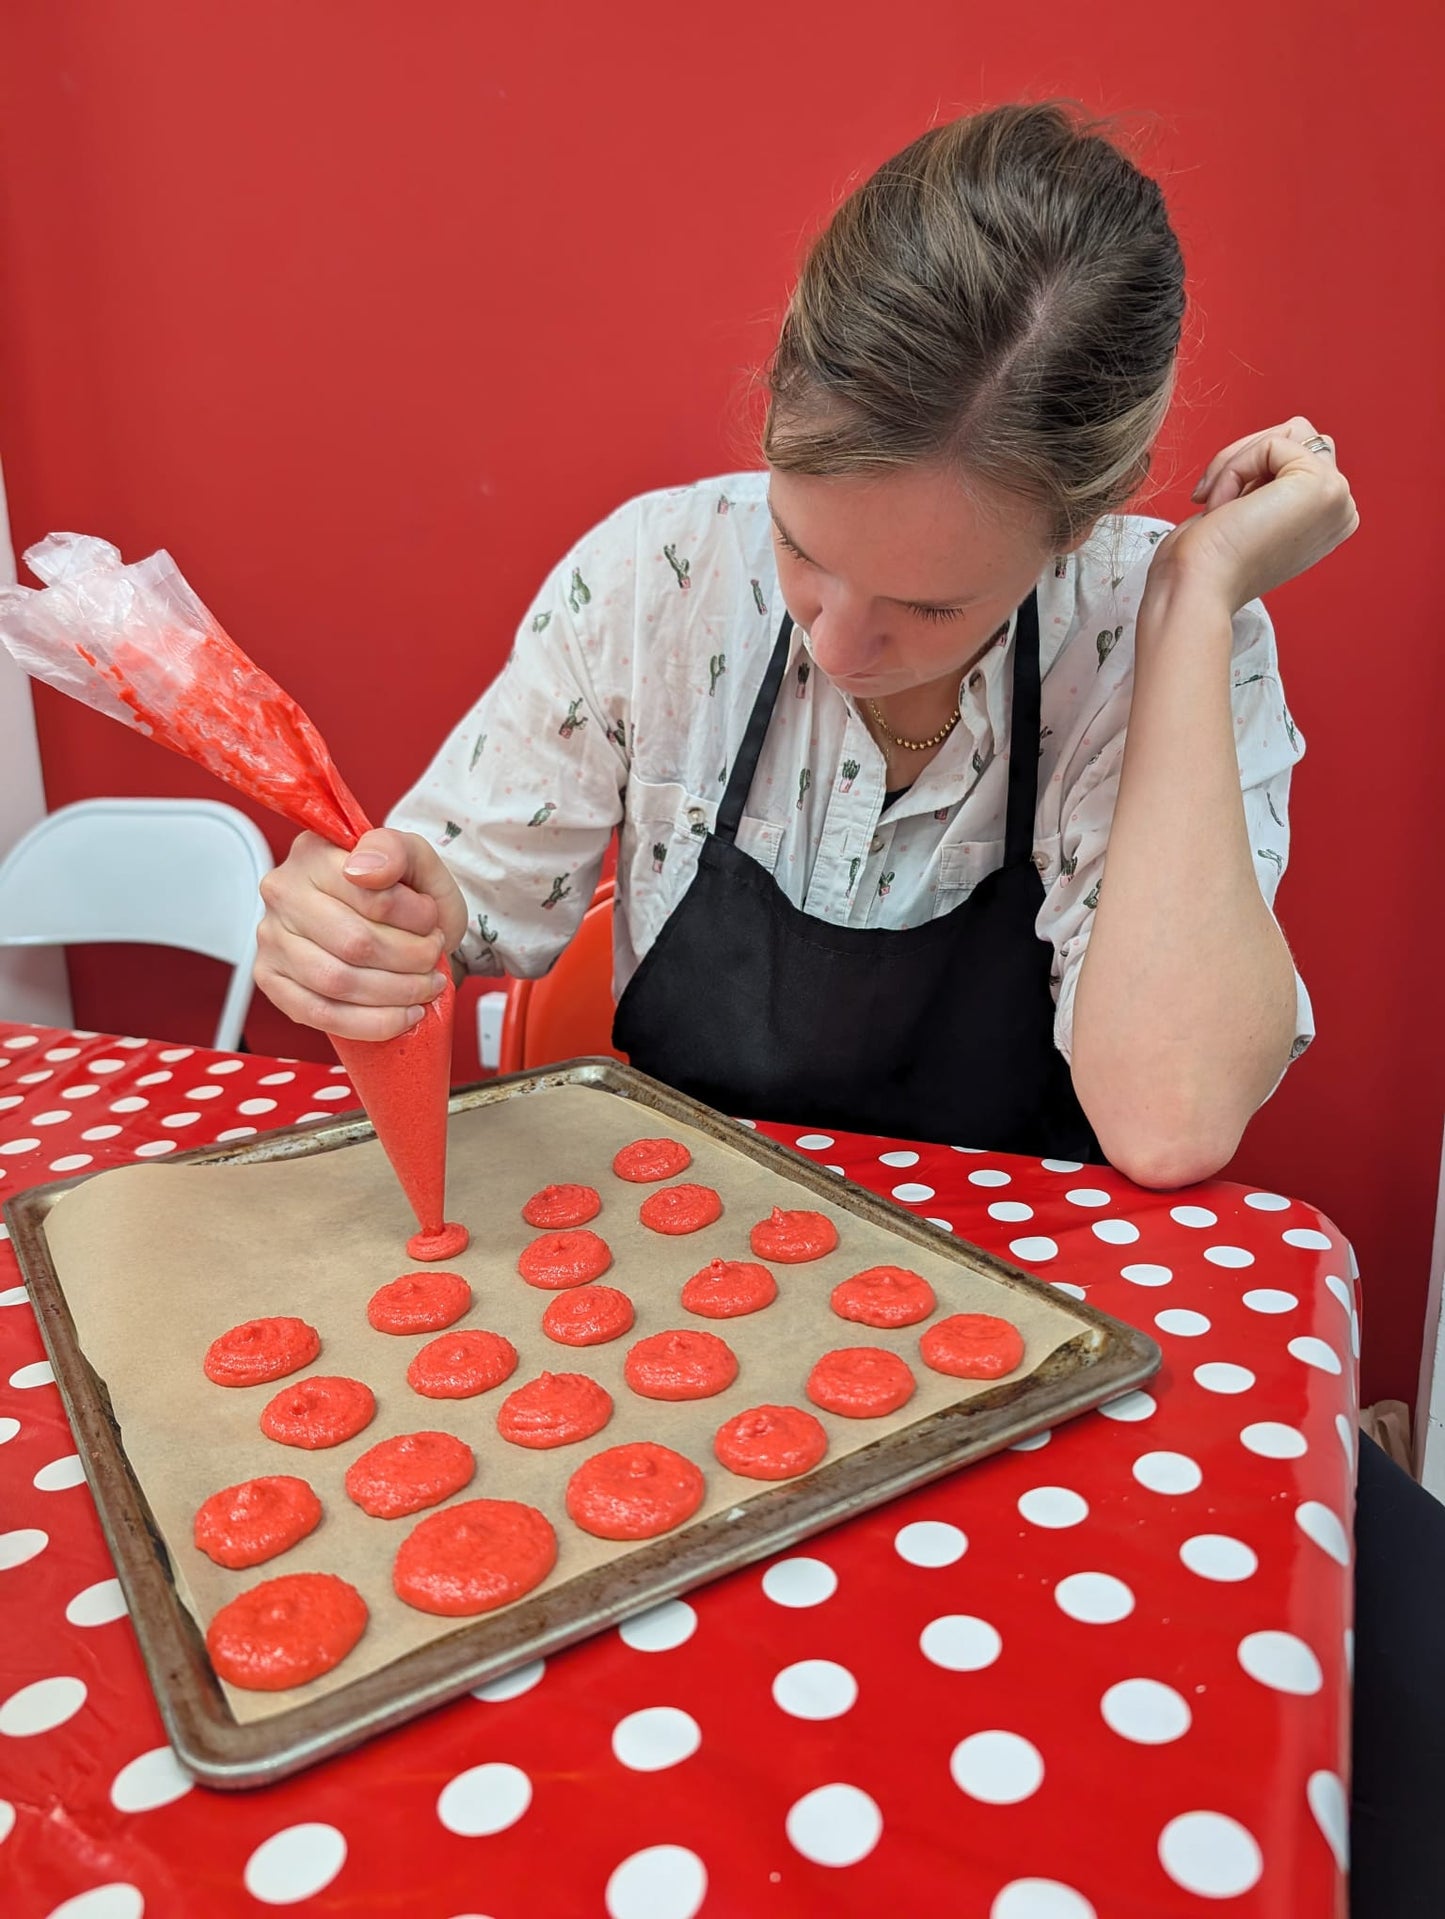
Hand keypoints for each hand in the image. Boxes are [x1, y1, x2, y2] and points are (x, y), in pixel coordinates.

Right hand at [254, 828, 469, 1040]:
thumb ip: (396, 849)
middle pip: (354, 943)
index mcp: (313, 853)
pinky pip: (320, 1014)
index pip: (368, 893)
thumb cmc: (404, 892)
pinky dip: (371, 1022)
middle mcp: (283, 893)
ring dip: (396, 993)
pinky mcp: (272, 980)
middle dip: (409, 959)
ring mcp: (272, 939)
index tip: (432, 920)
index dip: (413, 916)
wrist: (398, 924)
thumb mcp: (417, 858)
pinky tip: (402, 1015)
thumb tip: (364, 869)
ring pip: (338, 982)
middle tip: (432, 957)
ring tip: (424, 985)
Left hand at [1147, 416, 1359, 612]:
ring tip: (1221, 505)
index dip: (1249, 468)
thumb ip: (1274, 479)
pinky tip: (1226, 508)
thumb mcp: (1249, 509)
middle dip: (1244, 457)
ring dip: (1238, 462)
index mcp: (1327, 519)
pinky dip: (1235, 468)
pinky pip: (1271, 444)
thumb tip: (1277, 443)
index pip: (1296, 454)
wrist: (1197, 588)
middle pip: (1296, 435)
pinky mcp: (1324, 486)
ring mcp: (1338, 497)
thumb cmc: (1206, 560)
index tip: (1221, 510)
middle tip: (1213, 501)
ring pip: (1286, 432)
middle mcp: (1342, 510)